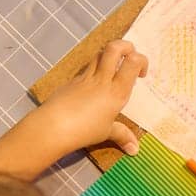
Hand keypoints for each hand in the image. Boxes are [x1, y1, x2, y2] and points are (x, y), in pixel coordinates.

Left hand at [34, 40, 148, 156]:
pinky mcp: (73, 80)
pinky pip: (87, 67)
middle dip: (126, 46)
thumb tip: (135, 150)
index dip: (141, 60)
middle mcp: (103, 79)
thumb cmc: (85, 130)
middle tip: (130, 58)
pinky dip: (95, 68)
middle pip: (115, 47)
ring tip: (113, 68)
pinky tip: (95, 84)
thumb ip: (122, 136)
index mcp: (116, 91)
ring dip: (110, 54)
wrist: (53, 126)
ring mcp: (86, 77)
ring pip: (100, 53)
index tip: (141, 74)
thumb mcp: (106, 133)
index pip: (133, 62)